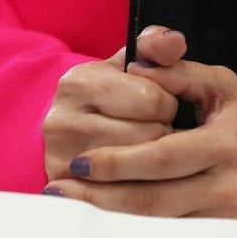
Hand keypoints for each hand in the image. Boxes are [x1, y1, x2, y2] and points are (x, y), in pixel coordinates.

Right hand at [42, 26, 186, 180]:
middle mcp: (61, 121)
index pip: (152, 98)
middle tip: (151, 128)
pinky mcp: (72, 193)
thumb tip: (175, 41)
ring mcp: (63, 161)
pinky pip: (129, 196)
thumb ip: (155, 48)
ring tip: (143, 148)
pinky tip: (138, 174)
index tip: (155, 103)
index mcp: (78, 83)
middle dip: (162, 132)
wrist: (69, 133)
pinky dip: (143, 186)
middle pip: (149, 136)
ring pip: (143, 169)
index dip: (166, 102)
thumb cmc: (109, 96)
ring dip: (154, 159)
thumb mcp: (127, 65)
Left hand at [44, 60, 236, 222]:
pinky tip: (103, 224)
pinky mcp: (223, 236)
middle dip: (101, 197)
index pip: (163, 156)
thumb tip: (135, 63)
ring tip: (68, 209)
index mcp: (225, 142)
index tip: (79, 160)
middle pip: (153, 199)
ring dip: (109, 219)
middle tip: (58, 190)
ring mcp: (226, 218)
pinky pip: (171, 237)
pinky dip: (134, 231)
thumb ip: (179, 72)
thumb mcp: (222, 86)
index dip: (118, 161)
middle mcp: (227, 184)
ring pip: (158, 225)